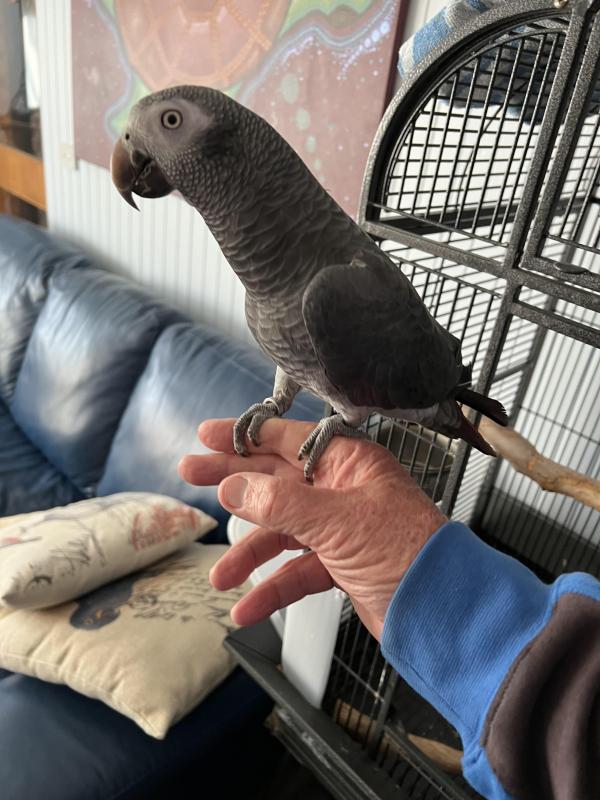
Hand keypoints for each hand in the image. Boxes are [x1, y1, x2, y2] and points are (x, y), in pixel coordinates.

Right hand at [178, 418, 445, 639]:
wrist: (444, 609)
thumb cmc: (409, 552)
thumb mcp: (338, 522)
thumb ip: (282, 504)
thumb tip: (234, 486)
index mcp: (348, 463)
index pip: (288, 440)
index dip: (246, 436)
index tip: (208, 435)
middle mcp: (341, 490)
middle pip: (276, 480)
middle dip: (233, 482)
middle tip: (192, 473)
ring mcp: (340, 529)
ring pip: (282, 532)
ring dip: (250, 553)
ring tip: (219, 574)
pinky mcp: (341, 565)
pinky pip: (297, 572)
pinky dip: (272, 589)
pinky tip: (248, 607)